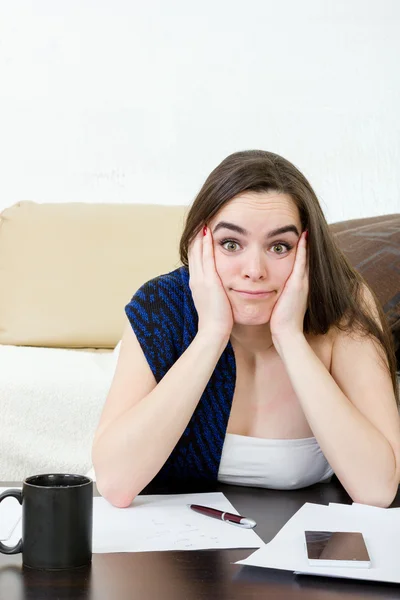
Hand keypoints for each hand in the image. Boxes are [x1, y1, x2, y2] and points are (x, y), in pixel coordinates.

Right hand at [188, 226, 233, 340]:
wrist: (214, 331)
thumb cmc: (218, 320)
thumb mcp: (214, 302)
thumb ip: (215, 292)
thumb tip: (220, 288)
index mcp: (197, 284)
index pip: (195, 259)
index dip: (197, 245)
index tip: (201, 232)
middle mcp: (195, 279)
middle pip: (193, 252)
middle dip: (196, 236)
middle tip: (200, 220)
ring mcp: (200, 279)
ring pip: (197, 251)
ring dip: (199, 235)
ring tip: (203, 220)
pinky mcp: (209, 281)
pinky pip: (206, 257)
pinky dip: (205, 243)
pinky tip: (209, 231)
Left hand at [270, 231, 308, 343]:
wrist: (286, 333)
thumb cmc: (279, 321)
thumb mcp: (280, 303)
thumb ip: (279, 294)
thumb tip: (270, 289)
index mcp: (298, 285)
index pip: (300, 262)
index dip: (301, 249)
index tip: (299, 235)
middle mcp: (303, 281)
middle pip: (306, 256)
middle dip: (306, 242)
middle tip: (305, 224)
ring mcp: (302, 282)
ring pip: (305, 256)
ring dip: (305, 241)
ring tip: (305, 225)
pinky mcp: (298, 285)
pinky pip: (302, 262)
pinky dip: (303, 249)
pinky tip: (303, 236)